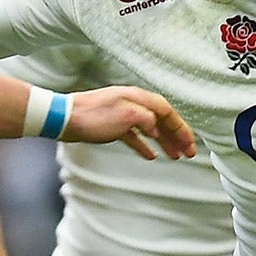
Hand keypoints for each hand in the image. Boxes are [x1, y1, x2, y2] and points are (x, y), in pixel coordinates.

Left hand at [62, 87, 195, 160]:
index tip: (191, 145)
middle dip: (177, 137)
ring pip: (150, 129)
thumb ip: (146, 120)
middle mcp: (133, 105)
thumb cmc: (93, 116)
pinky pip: (134, 136)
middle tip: (189, 154)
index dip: (181, 129)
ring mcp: (123, 115)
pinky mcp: (112, 126)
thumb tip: (158, 130)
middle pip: (162, 120)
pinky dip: (144, 146)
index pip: (168, 112)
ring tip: (175, 156)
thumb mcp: (125, 115)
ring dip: (164, 142)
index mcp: (139, 98)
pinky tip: (151, 156)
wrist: (65, 118)